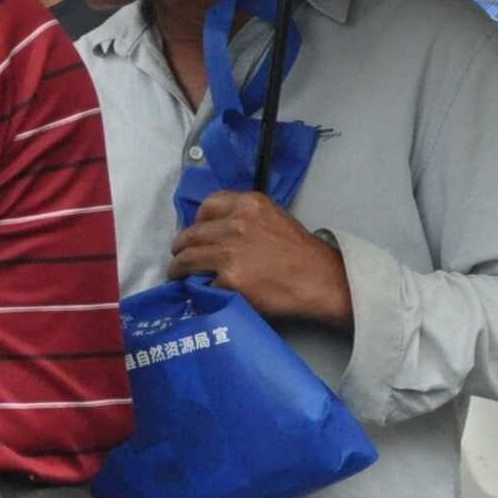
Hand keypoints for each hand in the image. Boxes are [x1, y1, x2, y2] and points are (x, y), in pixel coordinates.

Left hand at [169, 192, 351, 326]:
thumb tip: (215, 231)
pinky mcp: (230, 279)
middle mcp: (236, 224)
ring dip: (178, 269)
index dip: (196, 221)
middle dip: (180, 247)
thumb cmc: (300, 253)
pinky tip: (199, 293)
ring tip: (178, 275)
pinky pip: (202, 284)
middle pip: (191, 234)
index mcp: (248, 204)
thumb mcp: (273, 217)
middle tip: (178, 257)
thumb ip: (243, 217)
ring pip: (188, 259)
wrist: (320, 280)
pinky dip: (198, 290)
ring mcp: (230, 252)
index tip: (195, 232)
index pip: (207, 206)